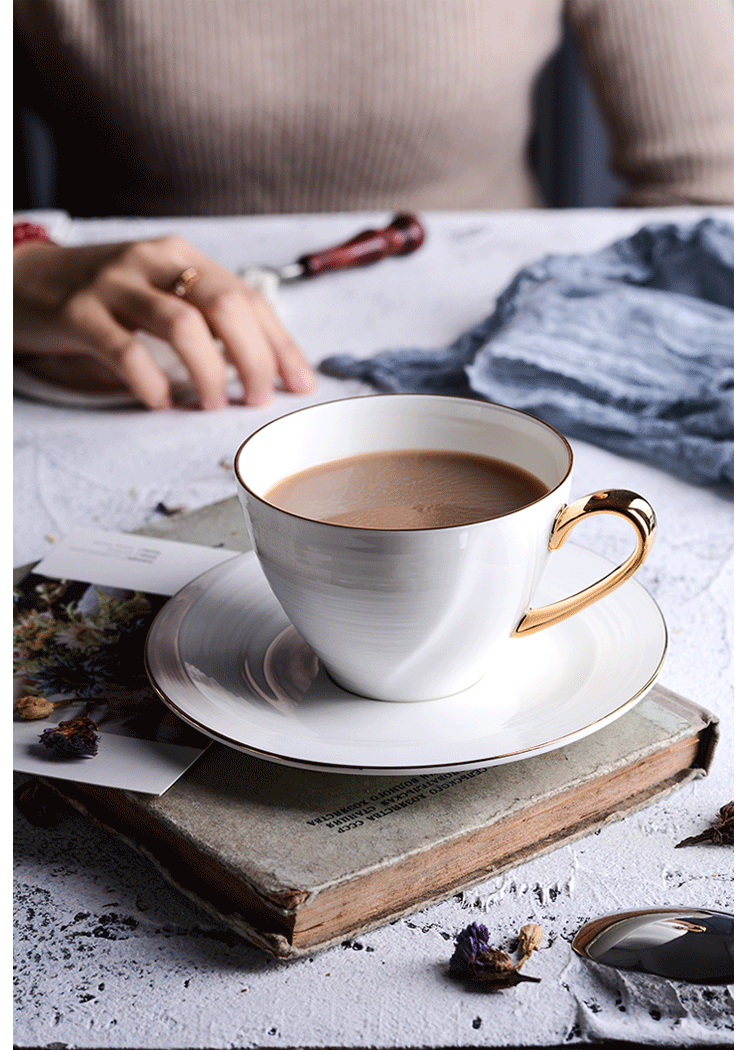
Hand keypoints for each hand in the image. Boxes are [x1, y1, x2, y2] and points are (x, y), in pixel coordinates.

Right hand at [13, 235, 315, 409]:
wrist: (23, 280)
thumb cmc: (102, 295)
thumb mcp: (159, 292)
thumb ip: (204, 317)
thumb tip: (261, 365)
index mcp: (182, 258)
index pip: (249, 299)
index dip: (280, 345)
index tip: (299, 383)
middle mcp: (154, 262)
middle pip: (225, 305)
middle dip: (253, 358)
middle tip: (256, 398)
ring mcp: (115, 283)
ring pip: (182, 324)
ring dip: (208, 371)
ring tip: (212, 403)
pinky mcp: (79, 311)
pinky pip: (125, 348)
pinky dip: (150, 380)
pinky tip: (160, 401)